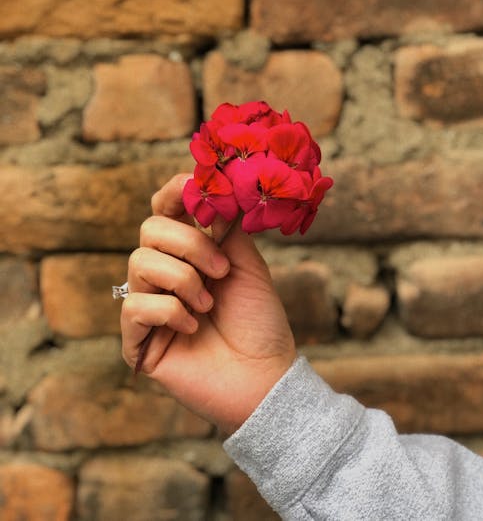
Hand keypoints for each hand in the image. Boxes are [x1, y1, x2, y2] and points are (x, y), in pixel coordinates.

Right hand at [121, 174, 296, 434]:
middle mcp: (165, 273)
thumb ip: (225, 226)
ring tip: (209, 304)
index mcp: (189, 251)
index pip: (166, 209)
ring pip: (139, 262)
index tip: (194, 186)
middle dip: (189, 244)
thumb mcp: (247, 263)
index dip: (175, 192)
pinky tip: (194, 329)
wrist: (265, 377)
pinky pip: (135, 305)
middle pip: (150, 229)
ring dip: (183, 280)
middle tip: (221, 271)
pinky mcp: (138, 339)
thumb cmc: (259, 321)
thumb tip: (211, 189)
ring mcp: (149, 304)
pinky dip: (170, 312)